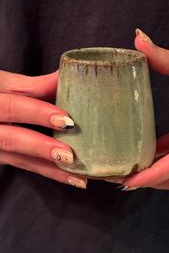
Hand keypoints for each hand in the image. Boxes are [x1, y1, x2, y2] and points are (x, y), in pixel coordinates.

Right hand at [0, 70, 86, 188]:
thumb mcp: (4, 84)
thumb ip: (34, 85)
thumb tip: (67, 75)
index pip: (12, 107)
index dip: (38, 113)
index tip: (66, 120)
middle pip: (12, 139)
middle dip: (42, 147)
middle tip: (70, 155)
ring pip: (20, 160)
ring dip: (50, 169)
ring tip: (78, 177)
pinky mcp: (1, 157)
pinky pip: (25, 167)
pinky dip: (48, 172)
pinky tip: (70, 177)